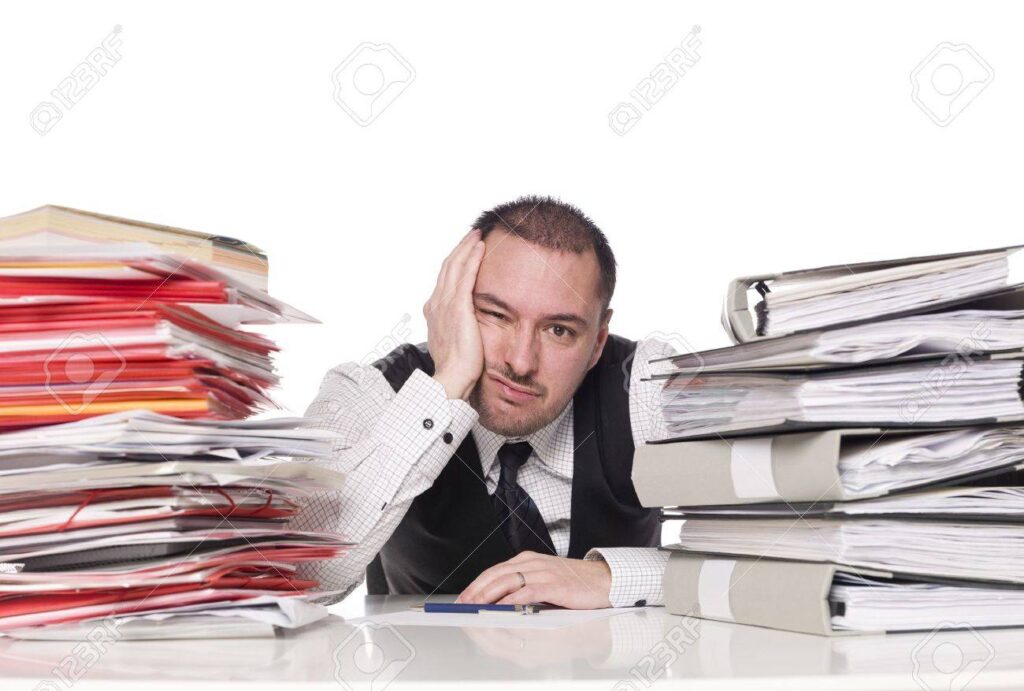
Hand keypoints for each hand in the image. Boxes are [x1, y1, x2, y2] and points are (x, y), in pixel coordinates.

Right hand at [424, 229, 485, 399]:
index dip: (454, 262)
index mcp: (434, 310)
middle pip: (447, 267)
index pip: (444, 278)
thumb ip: (457, 326)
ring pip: (455, 266)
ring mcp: (445, 304)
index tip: (465, 250)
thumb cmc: (456, 366)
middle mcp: (436, 303)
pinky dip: (472, 259)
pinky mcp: (458, 307)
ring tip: (477, 234)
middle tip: (472, 233)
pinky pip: (465, 276)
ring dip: (466, 247)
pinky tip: (481, 247)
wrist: (451, 378)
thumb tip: (466, 323)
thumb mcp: (454, 340)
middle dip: (460, 248)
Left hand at [456, 551, 612, 608]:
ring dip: (489, 594)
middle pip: (496, 574)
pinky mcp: (554, 584)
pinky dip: (512, 599)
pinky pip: (528, 591)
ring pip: (508, 581)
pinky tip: (502, 607)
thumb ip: (522, 586)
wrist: (603, 579)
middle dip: (476, 590)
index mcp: (527, 561)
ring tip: (476, 606)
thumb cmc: (573, 582)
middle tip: (463, 604)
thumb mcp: (543, 579)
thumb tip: (497, 601)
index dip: (476, 585)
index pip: (494, 571)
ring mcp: (543, 572)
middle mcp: (532, 563)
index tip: (463, 598)